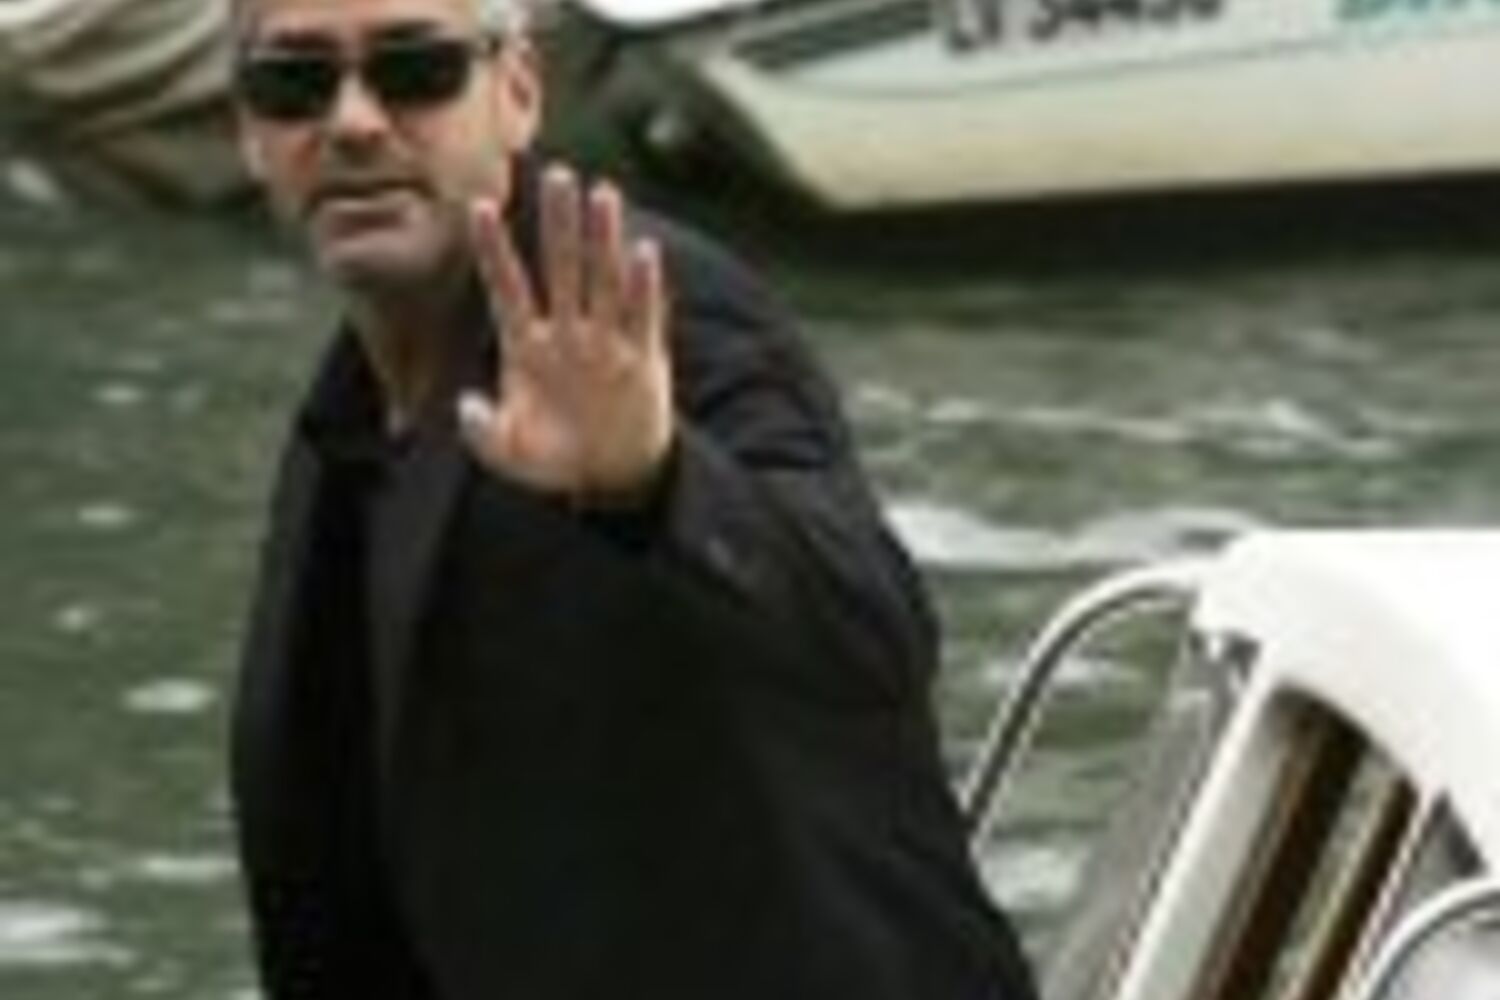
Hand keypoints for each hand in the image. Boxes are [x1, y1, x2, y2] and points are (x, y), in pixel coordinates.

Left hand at [458, 165, 673, 504]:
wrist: (610, 477)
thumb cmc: (553, 460)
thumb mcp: (509, 454)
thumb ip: (484, 432)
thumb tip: (467, 405)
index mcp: (525, 347)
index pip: (506, 287)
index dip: (494, 249)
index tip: (479, 206)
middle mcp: (565, 334)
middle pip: (561, 267)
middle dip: (559, 224)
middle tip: (557, 174)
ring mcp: (604, 342)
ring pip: (603, 279)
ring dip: (603, 239)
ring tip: (603, 194)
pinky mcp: (642, 359)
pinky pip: (642, 316)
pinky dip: (642, 287)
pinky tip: (643, 252)